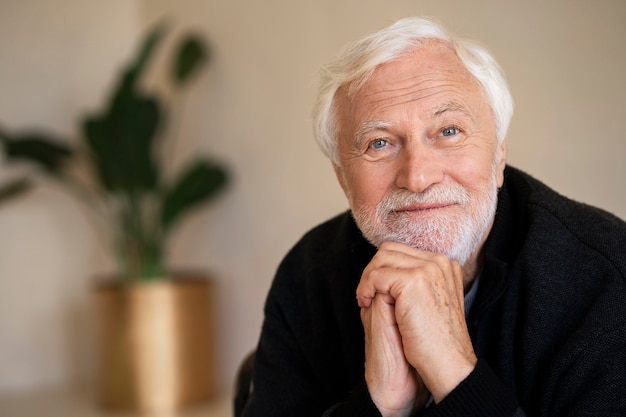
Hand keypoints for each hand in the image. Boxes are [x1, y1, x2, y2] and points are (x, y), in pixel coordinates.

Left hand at [357, 241, 476, 403]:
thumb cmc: (436, 341)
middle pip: (389, 250)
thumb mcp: (428, 303)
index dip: (383, 269)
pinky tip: (366, 304)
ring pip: (381, 259)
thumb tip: (384, 271)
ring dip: (367, 279)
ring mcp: (428, 269)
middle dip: (372, 271)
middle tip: (366, 295)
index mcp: (445, 265)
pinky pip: (376, 275)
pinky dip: (365, 288)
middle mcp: (439, 261)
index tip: (375, 291)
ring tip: (365, 300)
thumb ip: (413, 283)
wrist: (447, 364)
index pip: (402, 251)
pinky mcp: (414, 281)